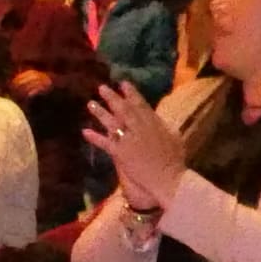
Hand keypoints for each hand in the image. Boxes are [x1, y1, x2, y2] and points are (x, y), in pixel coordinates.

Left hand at [81, 84, 185, 208]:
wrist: (170, 178)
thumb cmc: (175, 161)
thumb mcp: (175, 138)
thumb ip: (165, 126)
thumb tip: (159, 119)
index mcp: (155, 123)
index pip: (141, 105)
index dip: (131, 93)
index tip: (123, 83)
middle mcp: (141, 128)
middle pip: (124, 110)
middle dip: (113, 98)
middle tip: (102, 88)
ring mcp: (130, 140)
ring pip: (113, 123)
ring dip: (101, 112)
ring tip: (90, 103)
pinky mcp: (121, 153)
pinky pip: (105, 143)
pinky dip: (95, 137)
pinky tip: (85, 131)